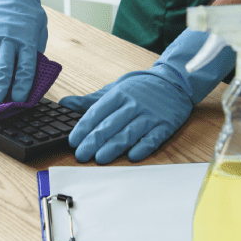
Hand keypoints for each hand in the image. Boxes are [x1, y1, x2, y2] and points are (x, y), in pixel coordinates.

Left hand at [61, 29, 234, 163]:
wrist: (175, 82)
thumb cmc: (140, 88)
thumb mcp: (114, 89)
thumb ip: (90, 100)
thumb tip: (65, 104)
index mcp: (118, 94)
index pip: (97, 112)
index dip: (84, 127)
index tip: (73, 140)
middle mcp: (133, 104)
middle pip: (111, 124)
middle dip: (94, 141)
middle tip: (81, 154)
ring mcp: (150, 115)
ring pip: (129, 132)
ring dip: (114, 146)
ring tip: (100, 158)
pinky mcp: (165, 125)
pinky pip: (153, 138)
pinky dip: (143, 147)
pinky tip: (133, 156)